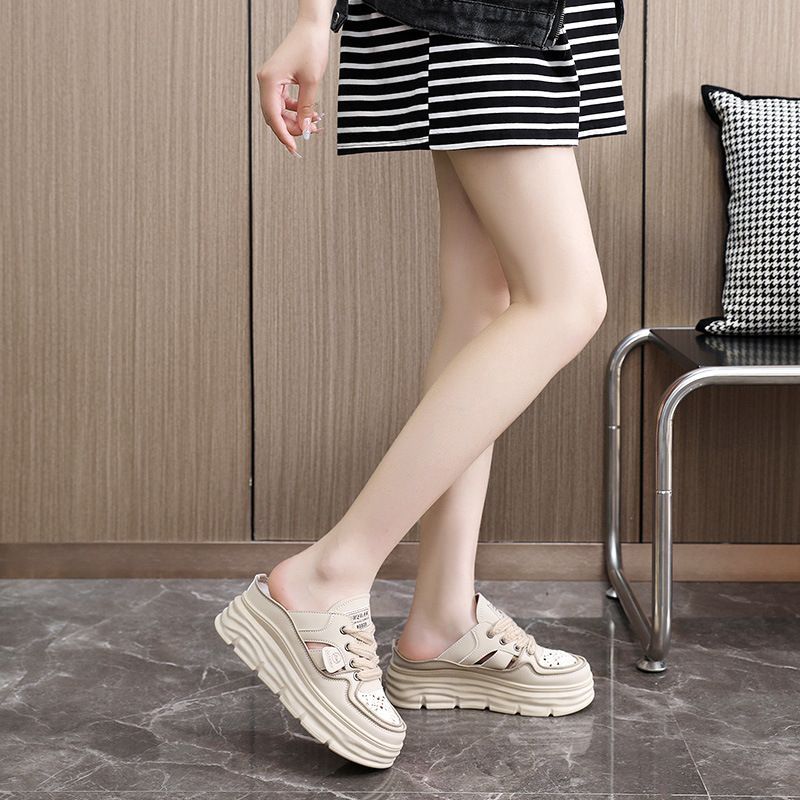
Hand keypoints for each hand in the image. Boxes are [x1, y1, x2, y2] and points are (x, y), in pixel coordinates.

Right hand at [257, 17, 328, 157]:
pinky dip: (295, 109)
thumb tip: (304, 129)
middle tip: (309, 133)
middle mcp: (266, 81)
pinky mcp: (278, 78)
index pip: (273, 116)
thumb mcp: (311, 82)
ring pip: (279, 110)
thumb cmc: (310, 47)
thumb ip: (306, 108)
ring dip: (294, 119)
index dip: (284, 135)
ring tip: (313, 124)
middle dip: (291, 128)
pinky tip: (308, 113)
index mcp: (269, 81)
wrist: (312, 26)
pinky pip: (283, 101)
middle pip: (274, 116)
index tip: (294, 149)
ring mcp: (271, 79)